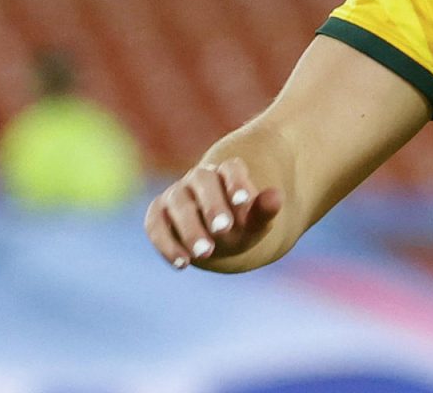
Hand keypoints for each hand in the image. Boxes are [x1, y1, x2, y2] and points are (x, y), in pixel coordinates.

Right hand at [144, 158, 282, 269]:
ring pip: (178, 203)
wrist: (218, 240)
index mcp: (227, 172)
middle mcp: (199, 177)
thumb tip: (277, 197)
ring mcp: (176, 193)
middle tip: (224, 229)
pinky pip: (155, 225)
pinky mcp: (157, 214)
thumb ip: (265, 210)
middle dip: (212, 205)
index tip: (244, 201)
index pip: (231, 167)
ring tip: (206, 253)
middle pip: (202, 180)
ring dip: (190, 228)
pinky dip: (167, 244)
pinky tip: (183, 264)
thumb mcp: (256, 222)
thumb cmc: (241, 226)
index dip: (237, 182)